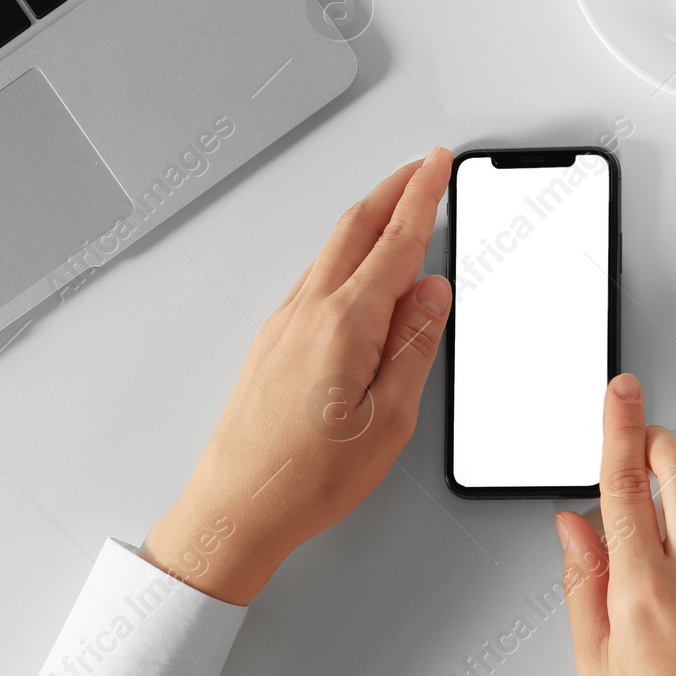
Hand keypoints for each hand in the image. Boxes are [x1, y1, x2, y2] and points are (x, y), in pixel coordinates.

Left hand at [140, 149, 453, 604]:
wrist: (236, 509)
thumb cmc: (307, 479)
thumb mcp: (390, 418)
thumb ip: (414, 345)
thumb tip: (432, 292)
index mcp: (345, 324)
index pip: (396, 241)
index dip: (423, 196)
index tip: (439, 166)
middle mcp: (308, 312)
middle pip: (356, 227)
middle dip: (394, 189)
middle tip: (424, 168)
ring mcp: (284, 324)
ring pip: (332, 250)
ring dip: (369, 220)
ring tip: (399, 213)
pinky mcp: (272, 342)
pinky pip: (316, 279)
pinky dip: (347, 256)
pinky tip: (360, 272)